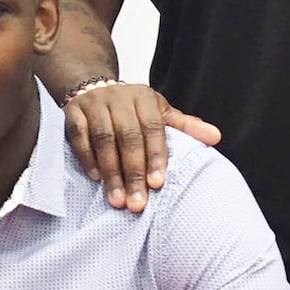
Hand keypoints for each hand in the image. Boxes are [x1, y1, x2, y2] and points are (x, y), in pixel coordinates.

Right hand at [63, 83, 220, 211]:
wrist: (93, 86)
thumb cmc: (132, 108)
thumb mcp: (160, 112)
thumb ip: (185, 126)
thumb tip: (216, 137)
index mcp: (144, 97)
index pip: (152, 128)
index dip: (155, 157)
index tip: (158, 185)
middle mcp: (119, 98)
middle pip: (127, 137)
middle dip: (133, 172)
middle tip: (137, 203)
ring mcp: (94, 104)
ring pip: (103, 139)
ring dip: (111, 172)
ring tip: (117, 200)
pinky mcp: (73, 112)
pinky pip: (78, 136)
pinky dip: (87, 158)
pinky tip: (96, 179)